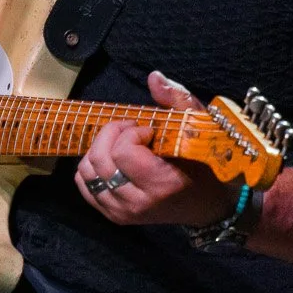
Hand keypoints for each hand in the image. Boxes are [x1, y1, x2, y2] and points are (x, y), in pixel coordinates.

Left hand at [75, 71, 234, 226]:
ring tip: (121, 145)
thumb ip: (176, 100)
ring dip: (99, 149)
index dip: (131, 132)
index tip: (149, 131)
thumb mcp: (198, 128)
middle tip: (132, 130)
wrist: (208, 205)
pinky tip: (112, 160)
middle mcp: (138, 203)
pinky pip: (84, 186)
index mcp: (161, 183)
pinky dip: (91, 168)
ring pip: (87, 172)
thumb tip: (153, 77)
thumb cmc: (204, 164)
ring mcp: (123, 212)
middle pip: (99, 160)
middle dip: (112, 135)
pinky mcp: (114, 215)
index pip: (123, 152)